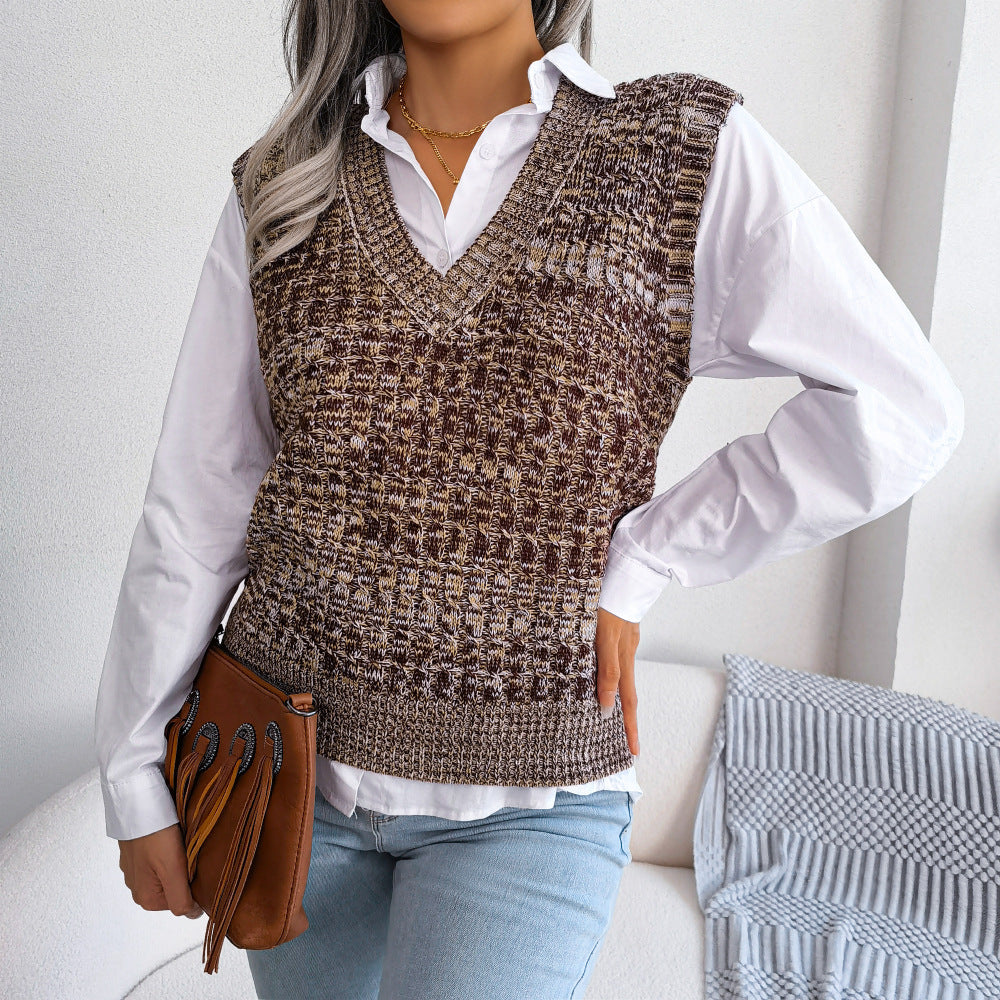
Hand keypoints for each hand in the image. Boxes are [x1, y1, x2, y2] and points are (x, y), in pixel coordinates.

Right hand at [118, 823, 203, 918]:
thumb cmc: (155, 836)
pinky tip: (170, 837)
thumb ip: (181, 899)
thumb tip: (193, 915)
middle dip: (185, 871)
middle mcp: (138, 888)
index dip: (194, 886)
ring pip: (168, 870)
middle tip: (185, 852)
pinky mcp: (138, 852)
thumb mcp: (173, 872)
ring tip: (178, 843)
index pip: (183, 903)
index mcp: (146, 900)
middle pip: (175, 887)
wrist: (139, 804)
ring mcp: (136, 869)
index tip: (193, 866)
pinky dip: (168, 848)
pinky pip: (160, 856)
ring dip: (177, 859)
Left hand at [594, 607, 639, 755]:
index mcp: (621, 655)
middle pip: (628, 693)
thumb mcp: (602, 634)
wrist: (623, 569)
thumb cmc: (606, 598)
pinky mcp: (622, 633)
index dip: (626, 725)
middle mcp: (625, 651)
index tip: (630, 750)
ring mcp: (626, 642)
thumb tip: (607, 705)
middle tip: (631, 749)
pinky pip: (619, 663)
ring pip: (624, 678)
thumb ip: (607, 669)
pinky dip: (617, 681)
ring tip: (619, 725)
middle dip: (628, 723)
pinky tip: (608, 686)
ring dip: (622, 703)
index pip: (624, 698)